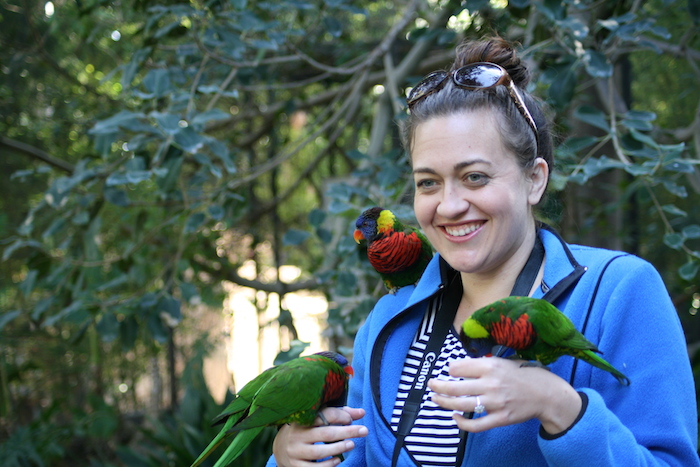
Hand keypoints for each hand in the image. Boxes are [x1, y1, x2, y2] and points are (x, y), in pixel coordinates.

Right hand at [272, 406, 367, 466]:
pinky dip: (328, 465)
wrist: (280, 448)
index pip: (325, 415)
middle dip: (348, 432)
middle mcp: (297, 435)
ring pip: (320, 451)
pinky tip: (337, 460)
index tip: (352, 419)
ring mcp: (295, 451)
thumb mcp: (317, 420)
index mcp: (303, 419)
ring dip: (339, 448)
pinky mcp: (296, 466)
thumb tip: (362, 413)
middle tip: (364, 431)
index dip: (341, 416)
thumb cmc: (305, 431)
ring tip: (351, 444)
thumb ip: (339, 415)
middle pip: (326, 433)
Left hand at [428, 357, 581, 434]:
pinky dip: (462, 423)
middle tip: (431, 384)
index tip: (449, 371)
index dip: (451, 369)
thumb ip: (480, 364)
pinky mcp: (500, 418)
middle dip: (439, 386)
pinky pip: (476, 424)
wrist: (545, 393)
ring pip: (462, 405)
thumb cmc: (521, 374)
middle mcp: (491, 384)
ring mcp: (495, 402)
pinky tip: (455, 417)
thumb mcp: (502, 361)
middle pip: (456, 387)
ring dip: (444, 402)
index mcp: (491, 366)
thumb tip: (456, 367)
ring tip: (436, 398)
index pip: (460, 367)